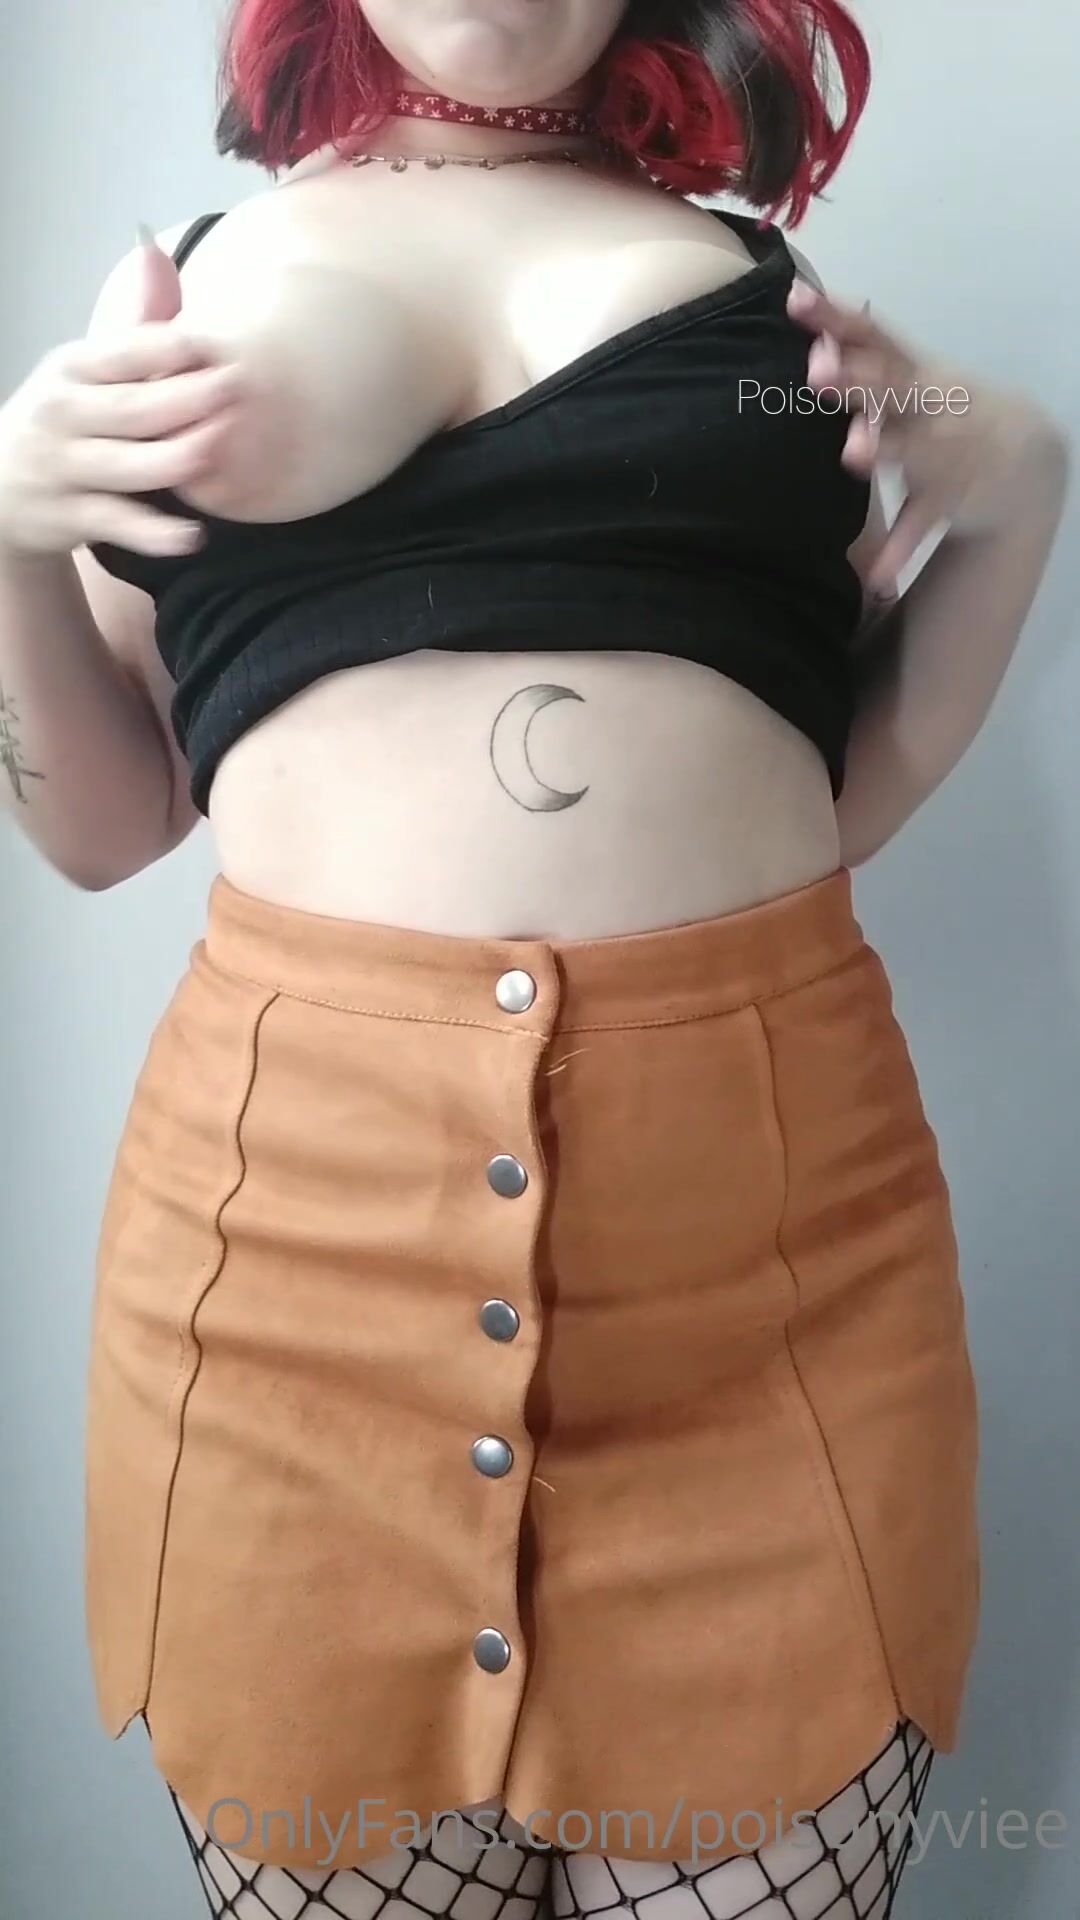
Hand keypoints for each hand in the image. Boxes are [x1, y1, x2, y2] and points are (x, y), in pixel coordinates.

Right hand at [0, 227, 241, 559]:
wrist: (0, 488)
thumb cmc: (66, 422)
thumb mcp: (88, 371)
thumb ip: (134, 327)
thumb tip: (156, 252)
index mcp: (73, 369)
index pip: (122, 352)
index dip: (167, 347)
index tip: (213, 343)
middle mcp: (63, 414)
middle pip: (131, 408)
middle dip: (183, 398)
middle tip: (236, 388)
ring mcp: (64, 469)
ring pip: (124, 465)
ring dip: (171, 459)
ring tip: (216, 449)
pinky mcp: (71, 518)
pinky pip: (117, 524)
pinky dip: (153, 533)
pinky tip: (191, 535)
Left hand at [787, 278, 1061, 595]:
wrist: (1022, 456)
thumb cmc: (942, 406)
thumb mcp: (908, 370)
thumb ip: (858, 346)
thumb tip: (799, 304)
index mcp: (912, 371)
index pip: (869, 335)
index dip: (834, 318)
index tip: (795, 301)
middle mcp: (929, 405)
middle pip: (890, 385)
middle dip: (856, 378)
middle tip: (817, 371)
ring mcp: (944, 449)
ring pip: (910, 448)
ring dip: (883, 448)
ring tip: (851, 454)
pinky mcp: (950, 497)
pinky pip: (922, 524)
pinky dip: (902, 549)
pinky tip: (878, 576)